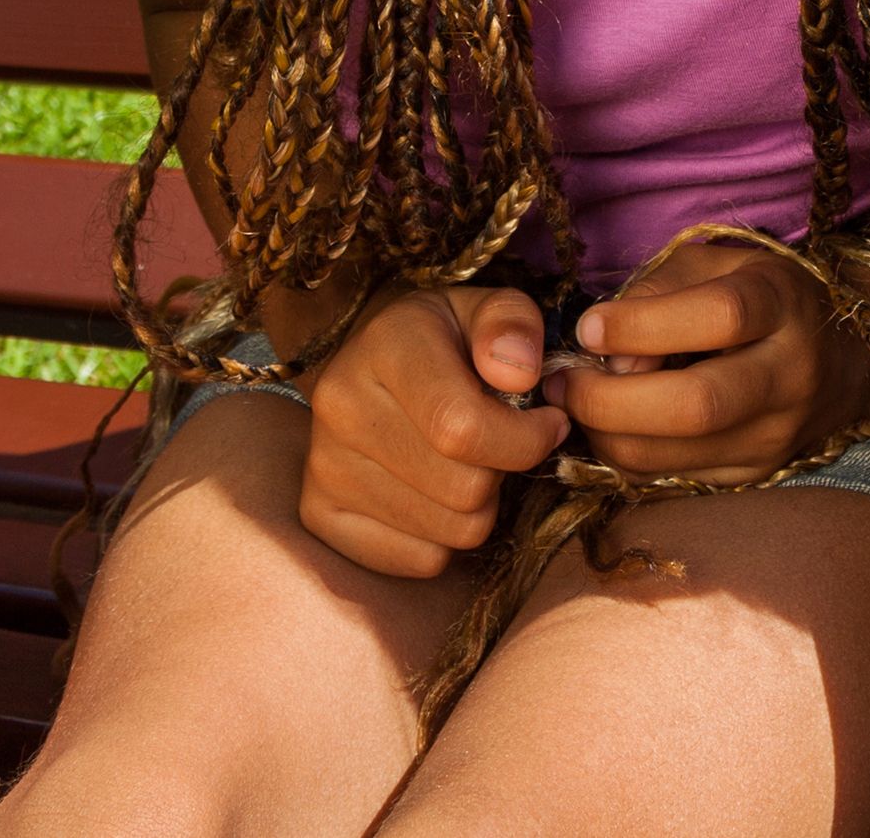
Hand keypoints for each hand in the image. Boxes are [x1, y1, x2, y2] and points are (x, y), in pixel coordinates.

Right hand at [297, 284, 571, 577]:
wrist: (368, 360)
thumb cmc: (443, 339)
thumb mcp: (486, 308)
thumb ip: (512, 325)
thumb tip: (519, 376)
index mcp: (384, 347)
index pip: (462, 428)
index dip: (526, 439)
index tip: (549, 424)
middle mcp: (341, 408)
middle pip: (464, 489)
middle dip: (503, 471)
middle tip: (498, 442)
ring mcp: (324, 466)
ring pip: (451, 533)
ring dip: (478, 506)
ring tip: (465, 463)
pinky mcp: (320, 514)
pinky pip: (420, 561)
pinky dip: (444, 538)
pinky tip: (434, 492)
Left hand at [559, 237, 869, 481]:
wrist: (839, 359)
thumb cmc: (757, 295)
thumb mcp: (713, 265)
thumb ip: (657, 292)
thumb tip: (608, 355)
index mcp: (782, 303)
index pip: (719, 317)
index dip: (644, 325)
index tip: (587, 328)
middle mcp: (791, 374)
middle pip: (697, 404)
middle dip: (610, 400)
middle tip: (562, 382)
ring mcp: (777, 435)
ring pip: (678, 455)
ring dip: (606, 435)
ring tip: (573, 404)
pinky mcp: (756, 474)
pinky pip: (673, 478)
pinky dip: (627, 456)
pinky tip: (610, 427)